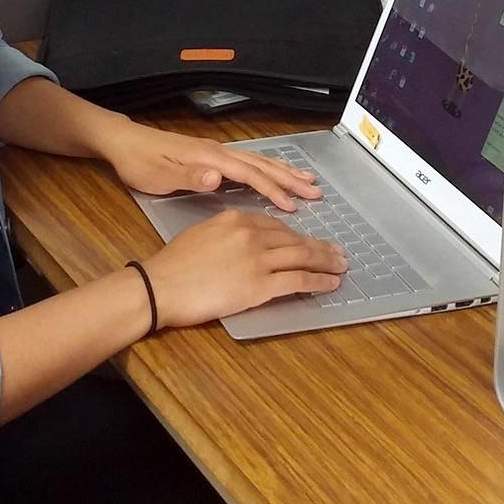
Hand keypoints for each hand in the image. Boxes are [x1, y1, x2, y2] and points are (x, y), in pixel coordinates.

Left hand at [99, 117, 321, 210]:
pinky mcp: (209, 155)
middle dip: (288, 178)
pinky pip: (246, 162)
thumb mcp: (160, 175)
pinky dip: (265, 167)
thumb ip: (191, 177)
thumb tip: (219, 177)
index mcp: (209, 158)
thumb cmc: (140, 162)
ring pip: (256, 161)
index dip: (272, 190)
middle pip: (260, 164)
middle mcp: (217, 152)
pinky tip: (272, 173)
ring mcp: (214, 151)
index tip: (293, 206)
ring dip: (282, 171)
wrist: (123, 142)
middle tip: (315, 191)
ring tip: (306, 180)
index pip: (249, 175)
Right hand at [143, 210, 346, 327]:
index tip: (307, 240)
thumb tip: (239, 240)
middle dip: (318, 246)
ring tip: (341, 265)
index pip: (274, 225)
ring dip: (326, 261)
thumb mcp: (201, 233)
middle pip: (293, 238)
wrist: (162, 285)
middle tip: (336, 251)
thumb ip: (225, 232)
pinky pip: (298, 280)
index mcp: (235, 218)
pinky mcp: (260, 285)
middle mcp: (250, 233)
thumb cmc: (174, 263)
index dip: (295, 234)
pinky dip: (319, 281)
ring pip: (301, 256)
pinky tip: (331, 282)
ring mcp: (257, 259)